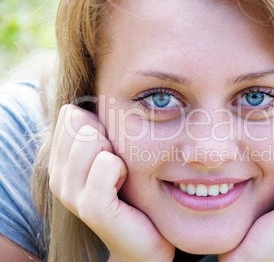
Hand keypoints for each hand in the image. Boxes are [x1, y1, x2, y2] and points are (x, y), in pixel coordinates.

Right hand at [48, 104, 174, 261]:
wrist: (143, 240)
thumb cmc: (131, 194)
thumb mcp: (112, 156)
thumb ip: (96, 131)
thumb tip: (83, 104)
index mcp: (60, 162)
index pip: (70, 114)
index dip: (98, 123)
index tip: (111, 148)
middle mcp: (58, 177)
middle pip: (79, 122)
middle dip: (108, 136)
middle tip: (118, 164)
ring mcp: (70, 193)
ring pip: (91, 139)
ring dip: (117, 152)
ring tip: (122, 175)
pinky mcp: (91, 206)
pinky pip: (108, 163)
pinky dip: (123, 169)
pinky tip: (125, 184)